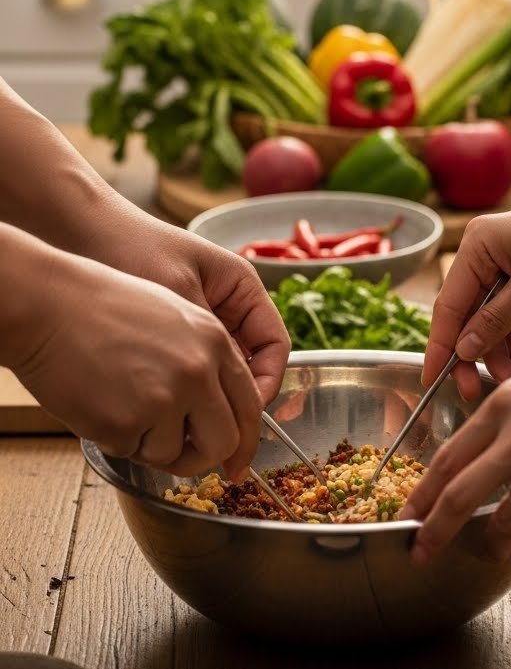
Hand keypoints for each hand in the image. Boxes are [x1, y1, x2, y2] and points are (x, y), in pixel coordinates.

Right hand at [13, 249, 265, 477]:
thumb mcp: (174, 317)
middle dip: (204, 458)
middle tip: (183, 460)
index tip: (238, 461)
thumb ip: (206, 361)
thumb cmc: (101, 307)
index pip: (249, 405)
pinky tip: (99, 402)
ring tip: (121, 403)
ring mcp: (163, 398)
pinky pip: (131, 452)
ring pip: (173, 453)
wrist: (48, 305)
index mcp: (214, 341)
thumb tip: (222, 413)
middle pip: (224, 441)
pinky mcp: (125, 421)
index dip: (245, 440)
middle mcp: (197, 371)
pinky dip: (116, 438)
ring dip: (149, 443)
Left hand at [85, 211, 289, 411]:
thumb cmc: (129, 248)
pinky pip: (191, 372)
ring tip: (190, 427)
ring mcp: (200, 322)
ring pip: (220, 373)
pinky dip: (185, 392)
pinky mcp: (172, 336)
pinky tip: (166, 409)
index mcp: (241, 288)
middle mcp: (227, 306)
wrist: (79, 232)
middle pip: (251, 365)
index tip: (243, 415)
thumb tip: (224, 393)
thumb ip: (206, 339)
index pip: (273, 346)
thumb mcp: (176, 293)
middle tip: (220, 436)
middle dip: (239, 402)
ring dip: (210, 400)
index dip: (266, 384)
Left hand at [403, 337, 510, 566]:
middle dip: (433, 533)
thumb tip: (468, 464)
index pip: (447, 460)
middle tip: (421, 552)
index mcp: (504, 405)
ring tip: (489, 549)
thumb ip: (501, 423)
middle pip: (459, 497)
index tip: (407, 517)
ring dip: (490, 544)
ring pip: (503, 522)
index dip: (421, 496)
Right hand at [424, 198, 510, 398]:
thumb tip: (463, 351)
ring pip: (490, 323)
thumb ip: (496, 319)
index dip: (440, 345)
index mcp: (477, 245)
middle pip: (467, 316)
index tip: (432, 379)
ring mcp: (508, 270)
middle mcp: (487, 255)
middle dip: (472, 354)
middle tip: (473, 390)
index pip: (448, 304)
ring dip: (498, 354)